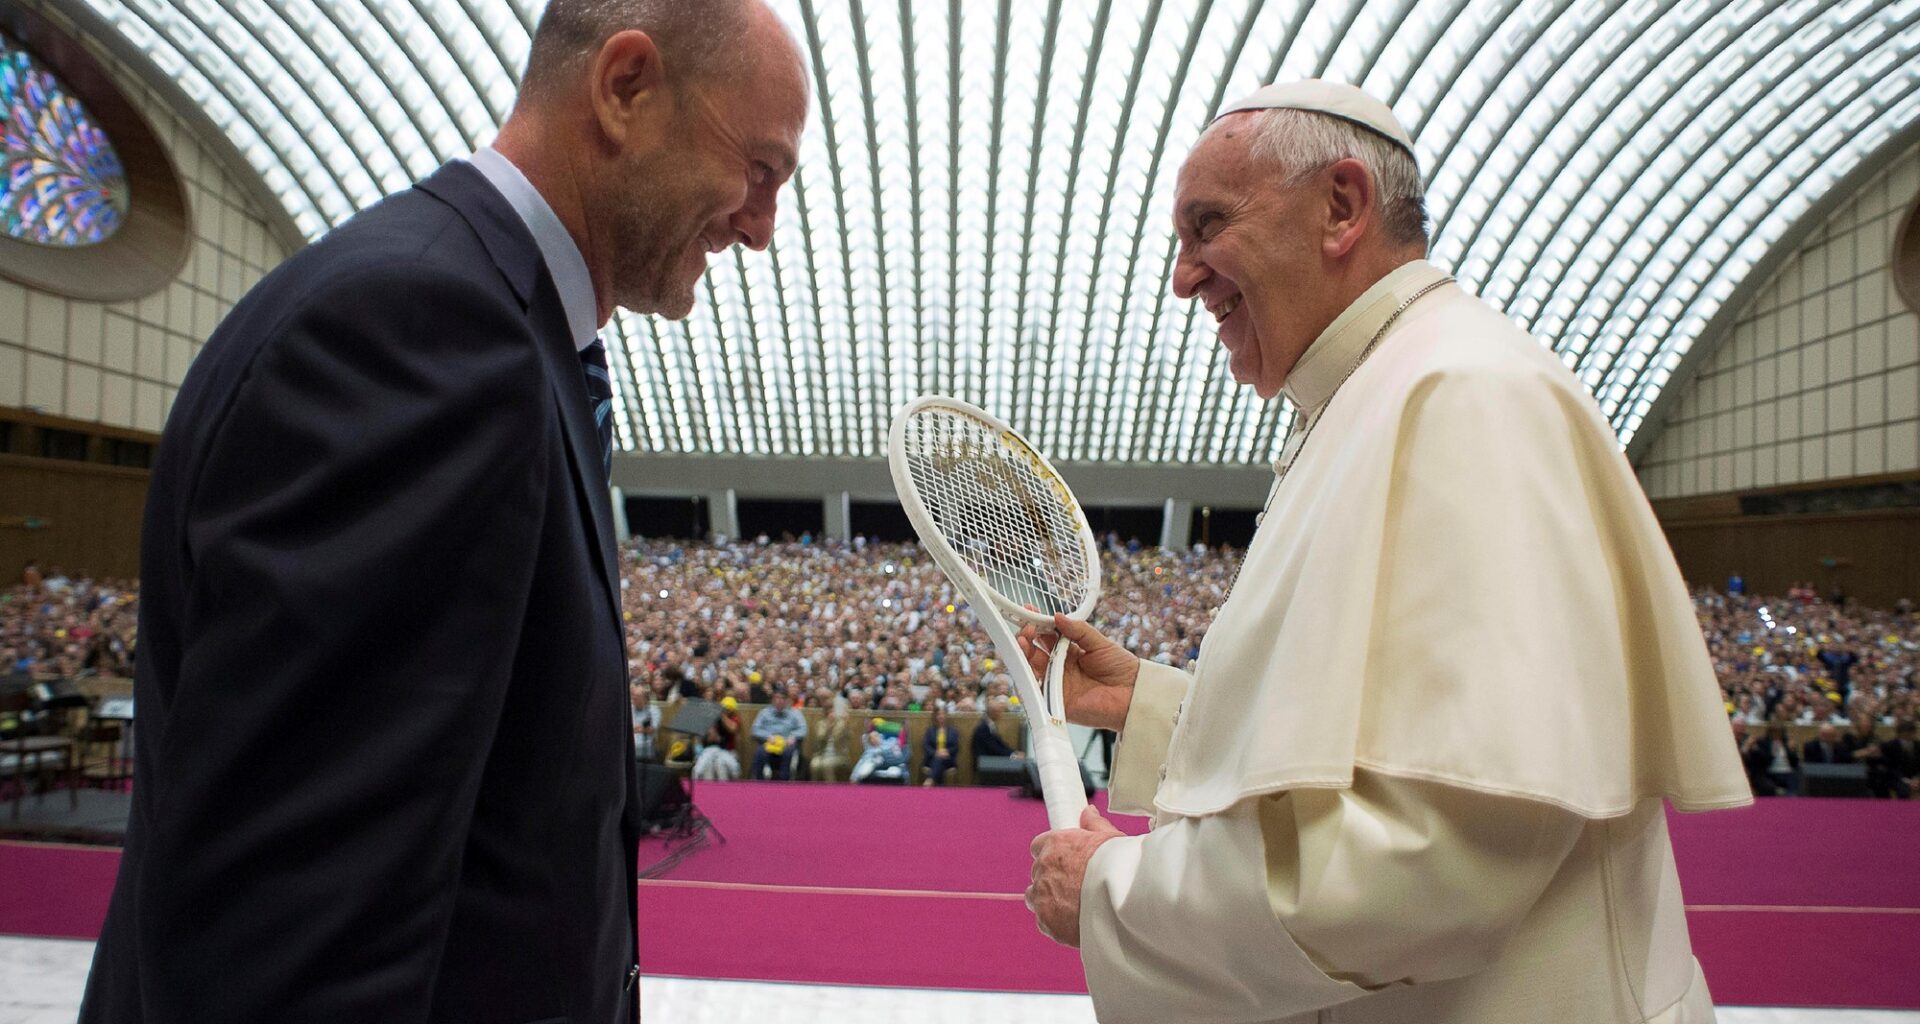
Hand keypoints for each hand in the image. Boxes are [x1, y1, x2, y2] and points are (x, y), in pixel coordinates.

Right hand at [1018, 614, 1139, 731]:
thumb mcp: (1100, 643)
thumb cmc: (1122, 669)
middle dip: (1027, 638)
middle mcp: (1061, 669)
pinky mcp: (1057, 703)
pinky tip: (1024, 665)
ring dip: (1024, 655)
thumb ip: (1078, 630)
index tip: (1029, 611)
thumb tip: (1057, 616)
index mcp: (1070, 654)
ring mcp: (1057, 686)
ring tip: (1023, 641)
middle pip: (1035, 653)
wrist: (1135, 694)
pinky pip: (1035, 693)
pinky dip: (1026, 680)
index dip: (1037, 625)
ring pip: (1031, 669)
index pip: (1047, 637)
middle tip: (1026, 628)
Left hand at [1026, 805, 1125, 947]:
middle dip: (1051, 877)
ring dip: (1047, 899)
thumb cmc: (1119, 866)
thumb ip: (1094, 824)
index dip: (1051, 854)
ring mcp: (1042, 895)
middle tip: (1073, 885)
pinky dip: (1054, 921)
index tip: (1063, 861)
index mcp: (1056, 844)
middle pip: (1038, 872)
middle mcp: (1043, 868)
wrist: (1122, 901)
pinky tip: (1072, 921)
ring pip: (1034, 896)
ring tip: (1071, 905)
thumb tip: (1087, 812)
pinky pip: (1043, 921)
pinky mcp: (1046, 921)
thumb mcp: (1111, 838)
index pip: (1038, 846)